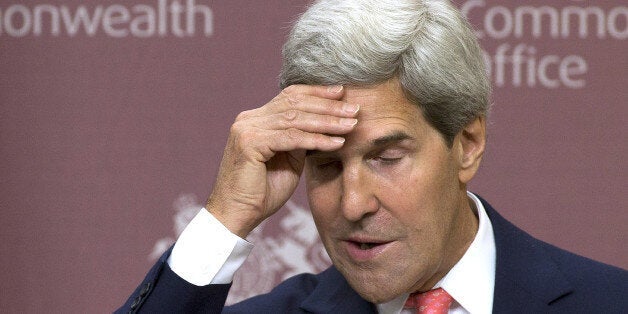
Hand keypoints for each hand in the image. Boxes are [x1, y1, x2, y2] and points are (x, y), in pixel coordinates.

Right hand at [206, 85, 358, 237]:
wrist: (236, 216)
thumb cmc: (261, 193)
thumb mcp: (287, 160)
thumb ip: (299, 140)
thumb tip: (324, 125)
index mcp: (255, 119)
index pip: (289, 96)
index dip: (317, 92)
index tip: (343, 93)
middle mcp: (249, 119)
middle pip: (294, 103)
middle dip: (328, 106)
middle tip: (354, 109)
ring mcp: (247, 129)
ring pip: (295, 119)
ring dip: (327, 122)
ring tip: (351, 125)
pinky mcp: (250, 144)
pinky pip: (292, 138)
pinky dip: (316, 140)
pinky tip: (336, 143)